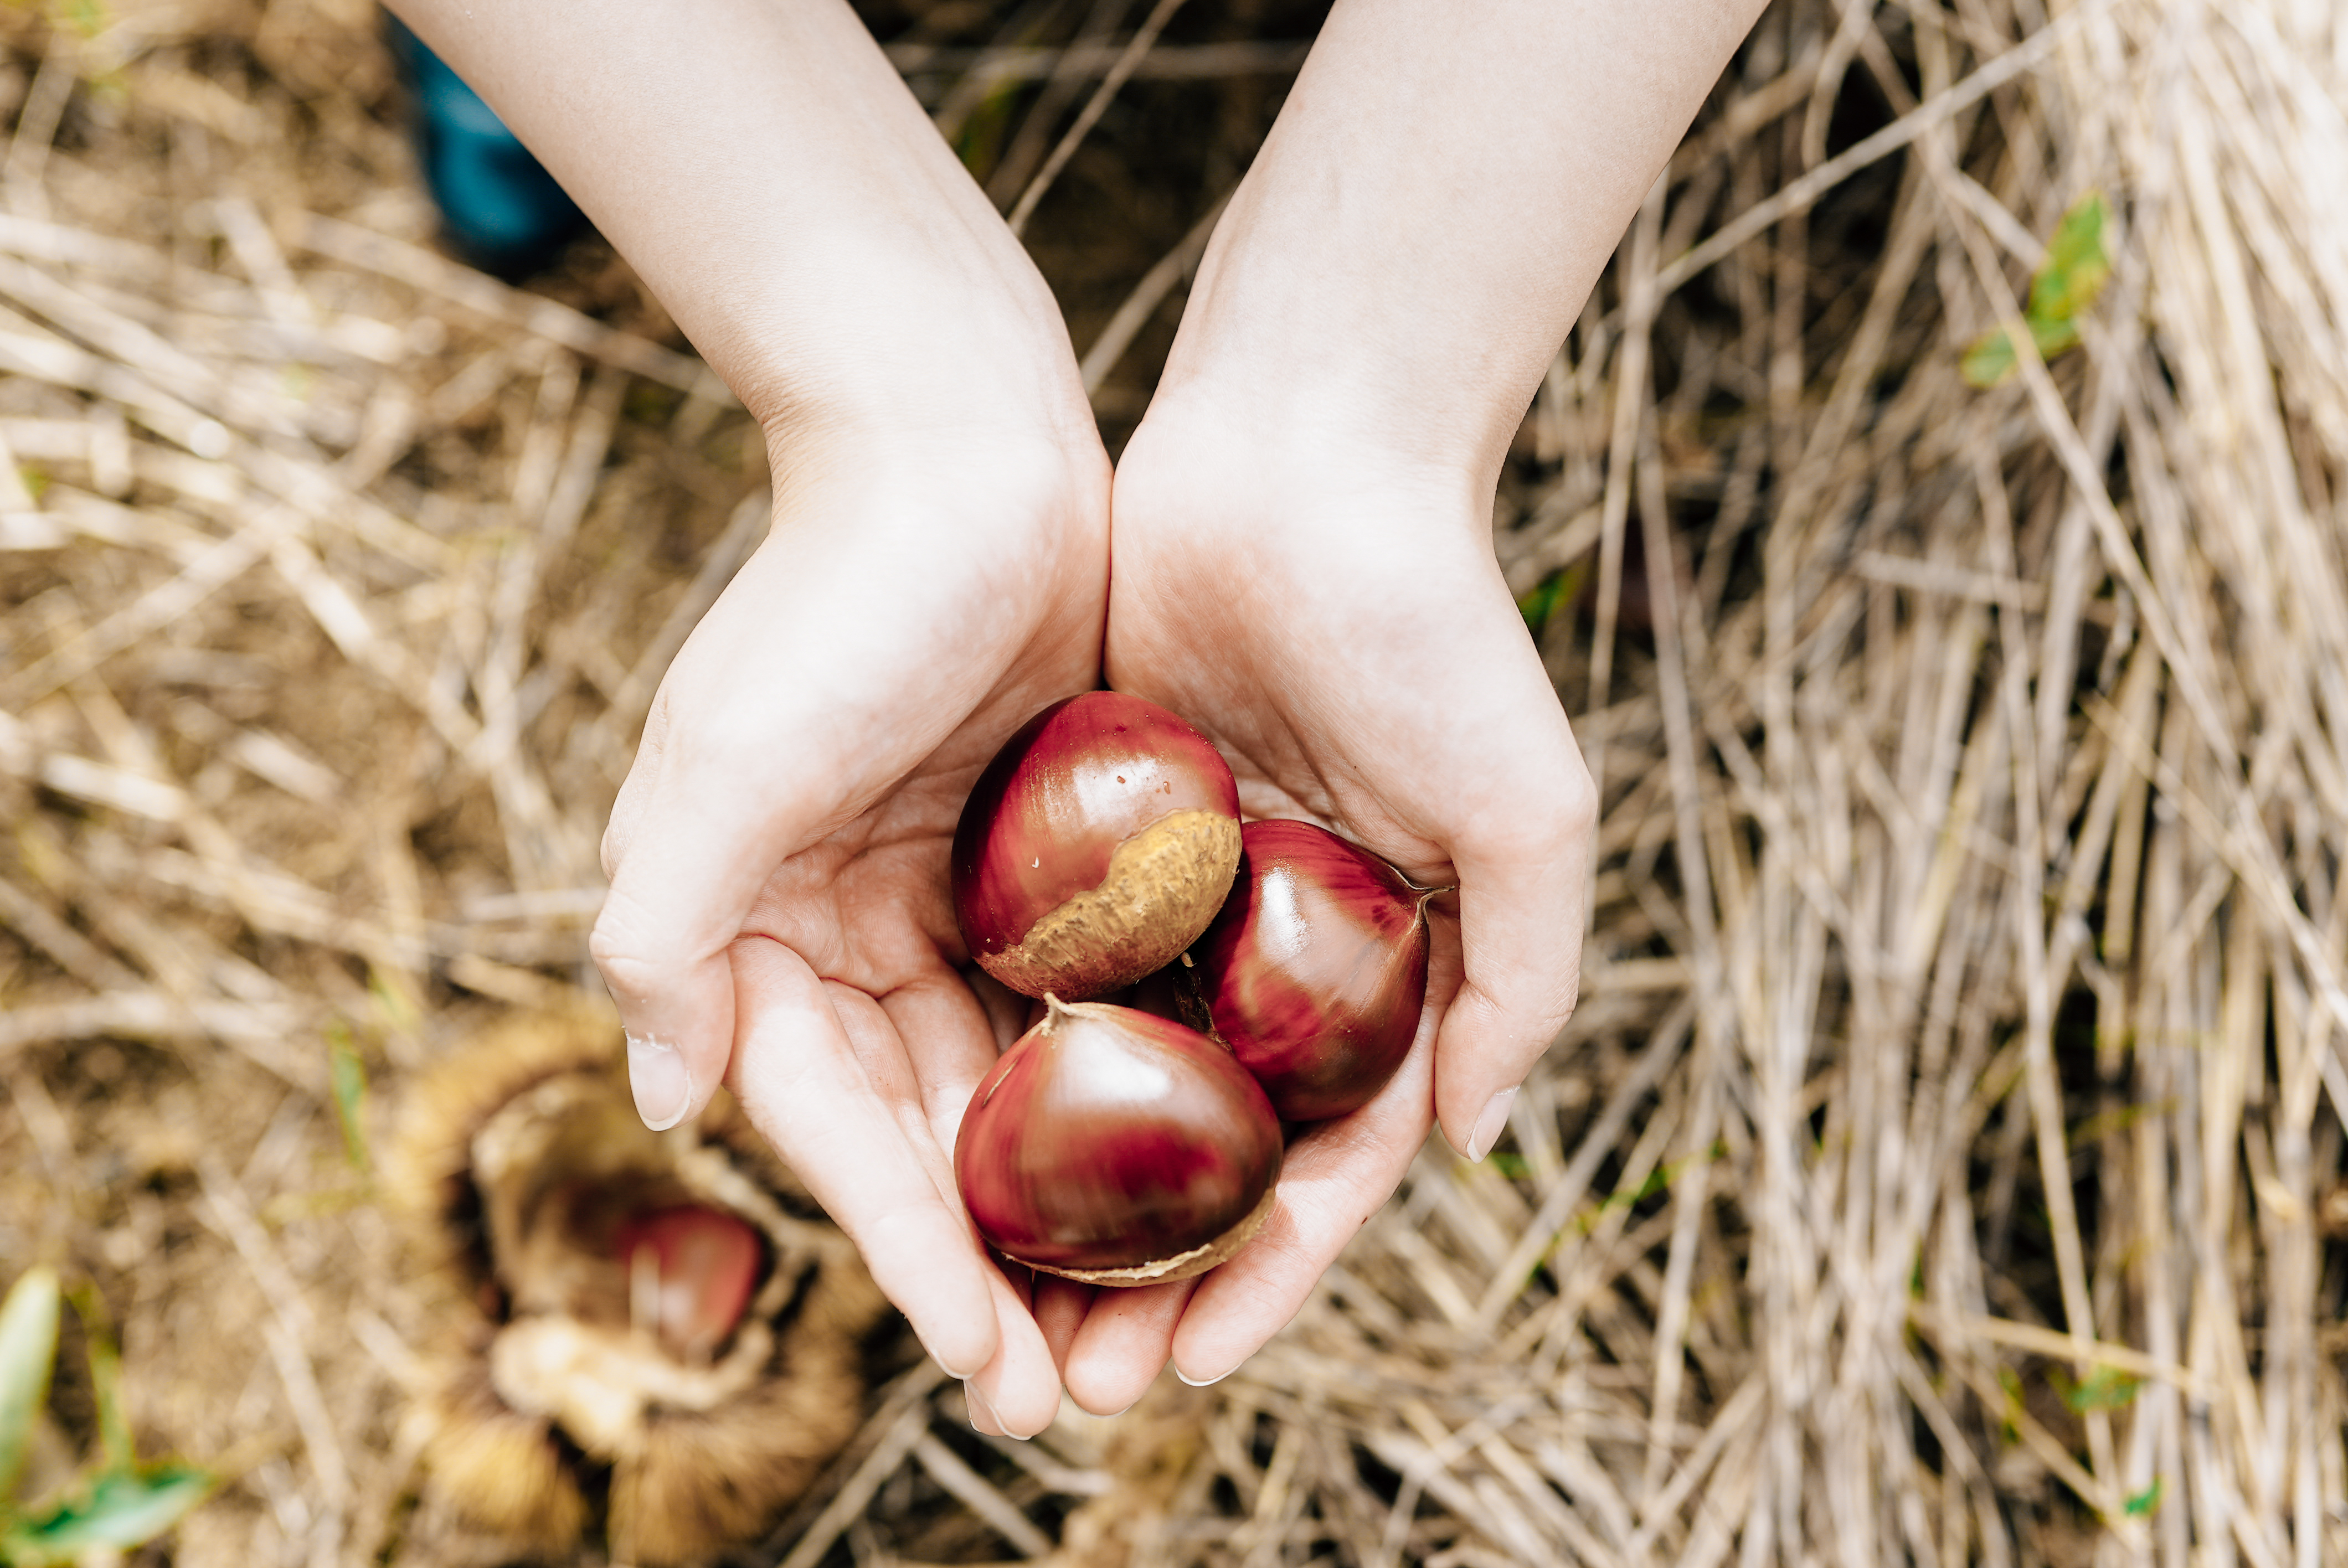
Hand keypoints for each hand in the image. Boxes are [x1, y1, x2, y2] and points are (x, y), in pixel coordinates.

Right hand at [592, 427, 1109, 1438]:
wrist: (953, 434)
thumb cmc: (835, 591)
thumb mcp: (730, 758)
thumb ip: (669, 929)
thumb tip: (667, 1098)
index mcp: (760, 933)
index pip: (839, 1137)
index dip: (911, 1259)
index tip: (991, 1371)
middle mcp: (847, 932)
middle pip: (930, 1138)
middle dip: (999, 1269)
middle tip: (1085, 1390)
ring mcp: (950, 897)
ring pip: (1016, 1088)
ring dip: (1071, 1206)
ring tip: (1152, 1320)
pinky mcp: (1042, 853)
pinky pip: (1085, 997)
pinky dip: (1126, 1082)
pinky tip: (1197, 1162)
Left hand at [1037, 389, 1594, 1410]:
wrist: (1306, 449)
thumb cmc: (1434, 624)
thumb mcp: (1523, 807)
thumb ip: (1518, 978)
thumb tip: (1469, 1144)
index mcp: (1378, 966)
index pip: (1318, 1166)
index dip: (1262, 1276)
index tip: (1192, 1364)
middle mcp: (1270, 948)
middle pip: (1197, 1151)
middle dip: (1142, 1274)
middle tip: (1066, 1378)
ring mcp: (1174, 895)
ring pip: (1106, 1081)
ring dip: (1056, 1199)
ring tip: (988, 1300)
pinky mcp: (1084, 827)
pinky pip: (1039, 964)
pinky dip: (1003, 1054)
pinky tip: (941, 1138)